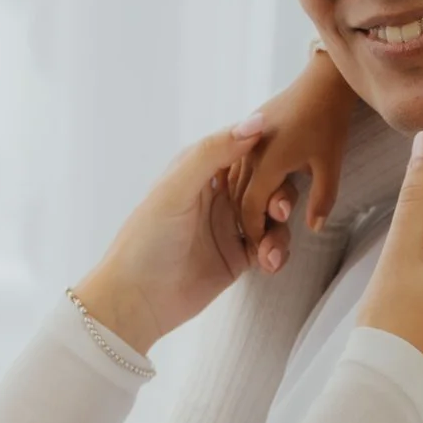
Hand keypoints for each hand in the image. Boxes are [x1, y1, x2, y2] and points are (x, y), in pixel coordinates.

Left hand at [69, 122, 272, 357]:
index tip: (286, 158)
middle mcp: (217, 193)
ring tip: (269, 250)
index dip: (268, 150)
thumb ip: (212, 153)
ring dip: (280, 228)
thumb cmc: (146, 240)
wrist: (136, 301)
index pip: (244, 147)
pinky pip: (271, 246)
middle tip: (278, 210)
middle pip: (267, 181)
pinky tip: (267, 264)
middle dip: (280, 194)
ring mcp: (229, 225)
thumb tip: (256, 121)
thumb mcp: (176, 189)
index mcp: (199, 168)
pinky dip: (277, 252)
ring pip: (273, 214)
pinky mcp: (238, 256)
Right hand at [225, 48, 358, 254]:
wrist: (323, 81)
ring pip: (235, 179)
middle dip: (247, 222)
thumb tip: (315, 228)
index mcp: (267, 163)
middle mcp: (250, 152)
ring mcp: (249, 139)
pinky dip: (243, 182)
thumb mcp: (330, 165)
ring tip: (256, 221)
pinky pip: (239, 162)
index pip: (252, 208)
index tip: (263, 249)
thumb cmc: (329, 122)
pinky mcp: (251, 129)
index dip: (256, 231)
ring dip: (243, 202)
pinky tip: (253, 192)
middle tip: (258, 243)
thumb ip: (322, 200)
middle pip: (238, 196)